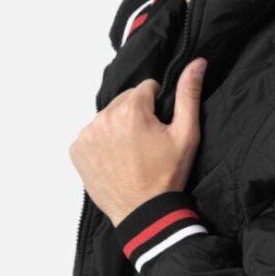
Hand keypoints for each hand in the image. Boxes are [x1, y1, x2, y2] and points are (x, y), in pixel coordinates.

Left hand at [69, 57, 206, 226]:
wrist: (143, 212)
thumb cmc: (167, 176)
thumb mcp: (186, 135)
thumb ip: (189, 94)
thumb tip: (197, 62)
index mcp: (131, 109)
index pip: (146, 88)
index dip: (157, 106)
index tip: (159, 129)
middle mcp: (104, 117)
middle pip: (124, 101)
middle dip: (135, 115)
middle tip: (146, 143)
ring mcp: (87, 134)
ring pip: (108, 117)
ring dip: (118, 127)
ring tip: (131, 152)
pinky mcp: (77, 150)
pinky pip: (92, 134)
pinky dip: (102, 142)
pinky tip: (115, 159)